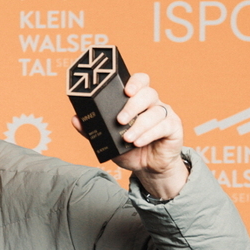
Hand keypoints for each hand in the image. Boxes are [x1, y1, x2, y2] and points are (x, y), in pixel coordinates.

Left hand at [72, 72, 187, 199]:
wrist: (148, 168)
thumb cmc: (129, 150)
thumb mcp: (108, 141)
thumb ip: (92, 130)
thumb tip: (75, 119)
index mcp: (137, 100)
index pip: (140, 81)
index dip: (135, 82)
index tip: (125, 91)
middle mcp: (152, 104)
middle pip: (148, 93)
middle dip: (132, 106)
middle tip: (120, 120)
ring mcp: (165, 114)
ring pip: (155, 111)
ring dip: (139, 125)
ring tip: (127, 138)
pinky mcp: (173, 127)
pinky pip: (163, 126)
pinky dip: (149, 134)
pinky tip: (138, 142)